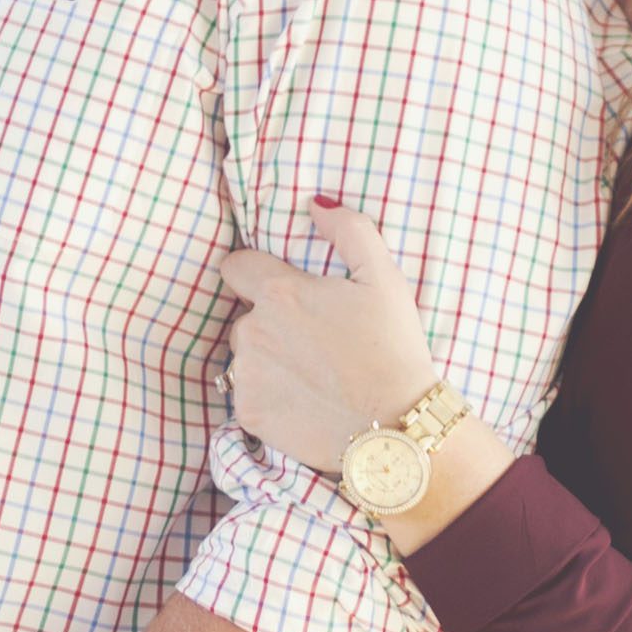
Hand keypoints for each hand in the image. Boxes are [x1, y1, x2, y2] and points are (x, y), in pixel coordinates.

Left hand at [219, 202, 441, 482]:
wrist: (396, 428)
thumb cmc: (394, 348)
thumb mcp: (385, 278)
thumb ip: (349, 229)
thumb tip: (315, 204)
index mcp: (279, 293)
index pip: (235, 266)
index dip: (255, 271)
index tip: (280, 285)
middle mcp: (253, 331)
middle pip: (246, 315)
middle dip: (271, 321)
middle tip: (315, 339)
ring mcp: (247, 375)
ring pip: (246, 356)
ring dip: (268, 358)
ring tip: (313, 373)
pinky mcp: (249, 413)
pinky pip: (247, 394)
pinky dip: (269, 396)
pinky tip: (306, 401)